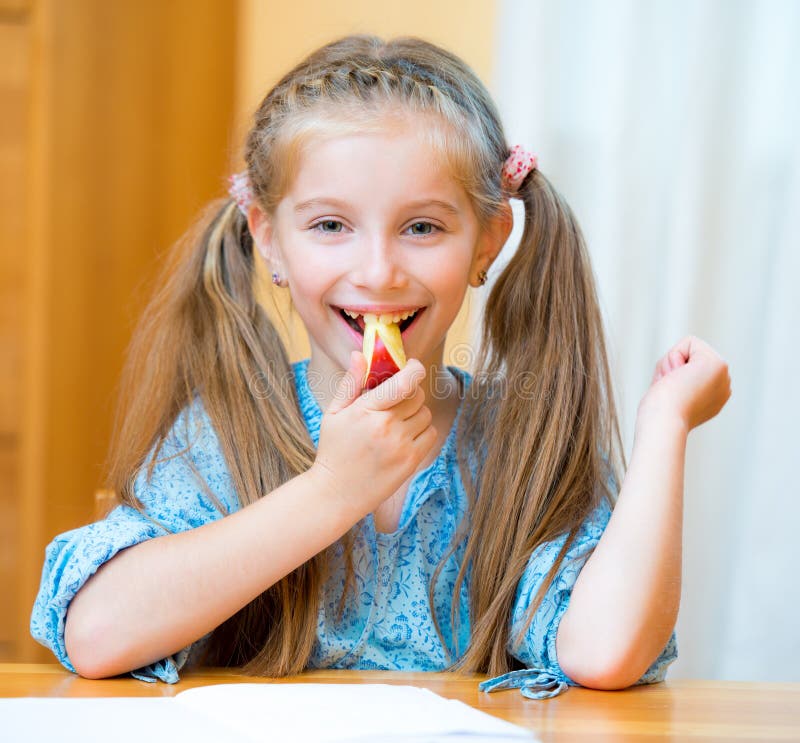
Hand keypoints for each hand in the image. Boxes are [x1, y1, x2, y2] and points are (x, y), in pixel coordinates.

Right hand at [310, 352, 436, 521]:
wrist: (337, 492)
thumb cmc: (334, 449)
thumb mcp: (334, 413)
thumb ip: (350, 383)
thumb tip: (359, 354)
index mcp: (366, 411)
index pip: (403, 383)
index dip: (414, 369)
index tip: (413, 366)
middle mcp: (386, 426)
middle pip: (417, 395)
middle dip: (410, 393)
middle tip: (397, 401)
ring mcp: (400, 445)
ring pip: (425, 414)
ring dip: (416, 414)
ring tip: (397, 423)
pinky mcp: (411, 461)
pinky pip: (430, 434)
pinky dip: (422, 432)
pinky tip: (404, 437)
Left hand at [638, 335, 731, 432]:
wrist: (663, 423)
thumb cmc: (658, 414)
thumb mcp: (670, 394)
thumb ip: (678, 381)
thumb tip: (677, 372)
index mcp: (715, 395)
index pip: (689, 366)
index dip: (670, 376)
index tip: (670, 395)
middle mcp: (724, 385)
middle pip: (689, 355)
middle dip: (670, 368)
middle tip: (670, 391)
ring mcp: (724, 375)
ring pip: (689, 349)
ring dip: (670, 364)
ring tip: (672, 386)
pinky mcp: (718, 364)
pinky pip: (689, 342)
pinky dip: (673, 357)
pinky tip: (676, 378)